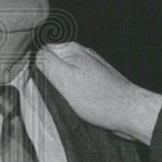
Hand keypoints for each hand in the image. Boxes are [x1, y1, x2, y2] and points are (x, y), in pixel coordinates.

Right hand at [37, 42, 161, 144]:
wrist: (129, 112)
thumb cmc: (100, 99)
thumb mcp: (64, 79)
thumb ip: (46, 62)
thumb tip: (32, 54)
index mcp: (71, 49)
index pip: (41, 49)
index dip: (35, 65)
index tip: (36, 81)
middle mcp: (81, 54)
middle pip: (52, 60)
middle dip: (48, 76)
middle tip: (51, 92)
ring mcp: (90, 66)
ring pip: (63, 72)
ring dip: (60, 85)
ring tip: (64, 99)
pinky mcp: (96, 80)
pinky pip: (75, 82)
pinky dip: (71, 91)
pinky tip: (74, 102)